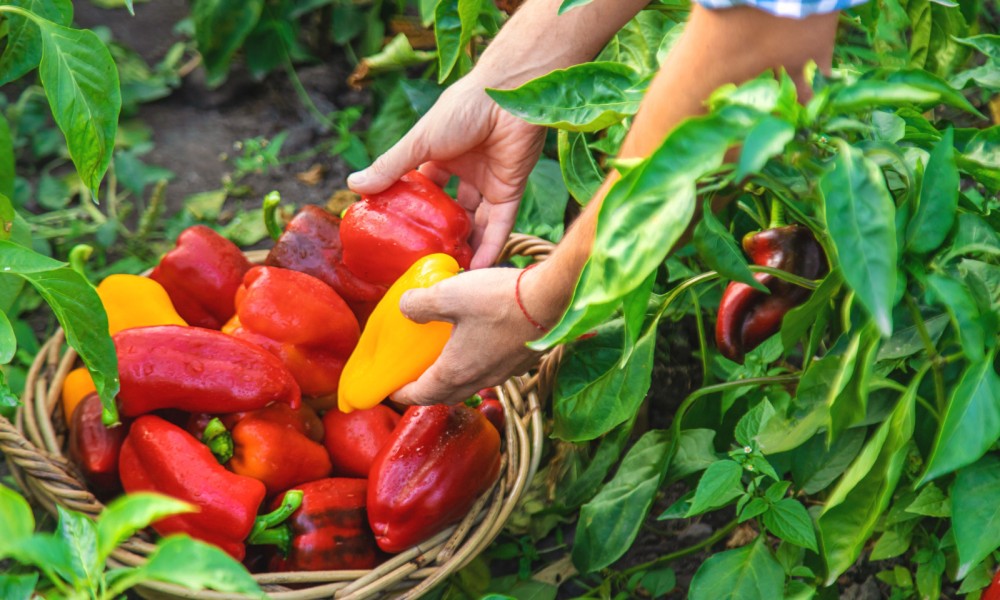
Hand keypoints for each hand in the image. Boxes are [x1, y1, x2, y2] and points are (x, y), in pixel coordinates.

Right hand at [347, 77, 545, 268]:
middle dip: (439, 234)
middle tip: (423, 263)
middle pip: (450, 210)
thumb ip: (390, 167)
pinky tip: (476, 270)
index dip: (413, 209)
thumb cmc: (463, 109)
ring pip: (475, 222)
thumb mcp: (419, 141)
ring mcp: (489, 182)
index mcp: (442, 154)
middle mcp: (466, 170)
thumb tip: (352, 186)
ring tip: (449, 275)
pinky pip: (500, 225)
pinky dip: (489, 247)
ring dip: (465, 247)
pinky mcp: (512, 191)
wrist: (511, 96)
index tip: (398, 235)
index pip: (424, 187)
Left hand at [388, 266, 548, 405]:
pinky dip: (477, 367)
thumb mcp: (448, 294)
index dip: (403, 394)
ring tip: (445, 360)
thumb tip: (404, 308)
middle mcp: (480, 379)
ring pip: (471, 385)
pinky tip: (478, 344)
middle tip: (415, 377)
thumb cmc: (499, 299)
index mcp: (456, 371)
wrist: (553, 299)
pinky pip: (492, 372)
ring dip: (454, 380)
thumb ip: (419, 304)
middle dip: (428, 391)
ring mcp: (504, 373)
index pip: (422, 395)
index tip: (392, 390)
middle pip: (446, 395)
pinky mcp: (521, 361)